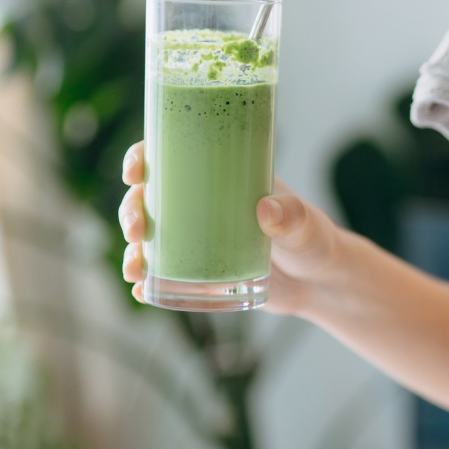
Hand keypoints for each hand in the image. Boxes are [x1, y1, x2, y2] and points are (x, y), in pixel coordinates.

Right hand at [118, 141, 346, 314]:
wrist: (318, 281)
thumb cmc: (311, 239)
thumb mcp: (306, 224)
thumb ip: (293, 216)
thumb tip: (266, 208)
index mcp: (222, 177)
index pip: (173, 157)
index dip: (144, 159)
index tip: (136, 171)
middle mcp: (201, 205)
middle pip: (149, 199)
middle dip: (131, 210)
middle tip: (136, 228)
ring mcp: (197, 241)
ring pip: (149, 240)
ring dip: (132, 251)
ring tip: (134, 268)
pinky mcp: (199, 274)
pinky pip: (163, 277)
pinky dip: (147, 283)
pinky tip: (141, 291)